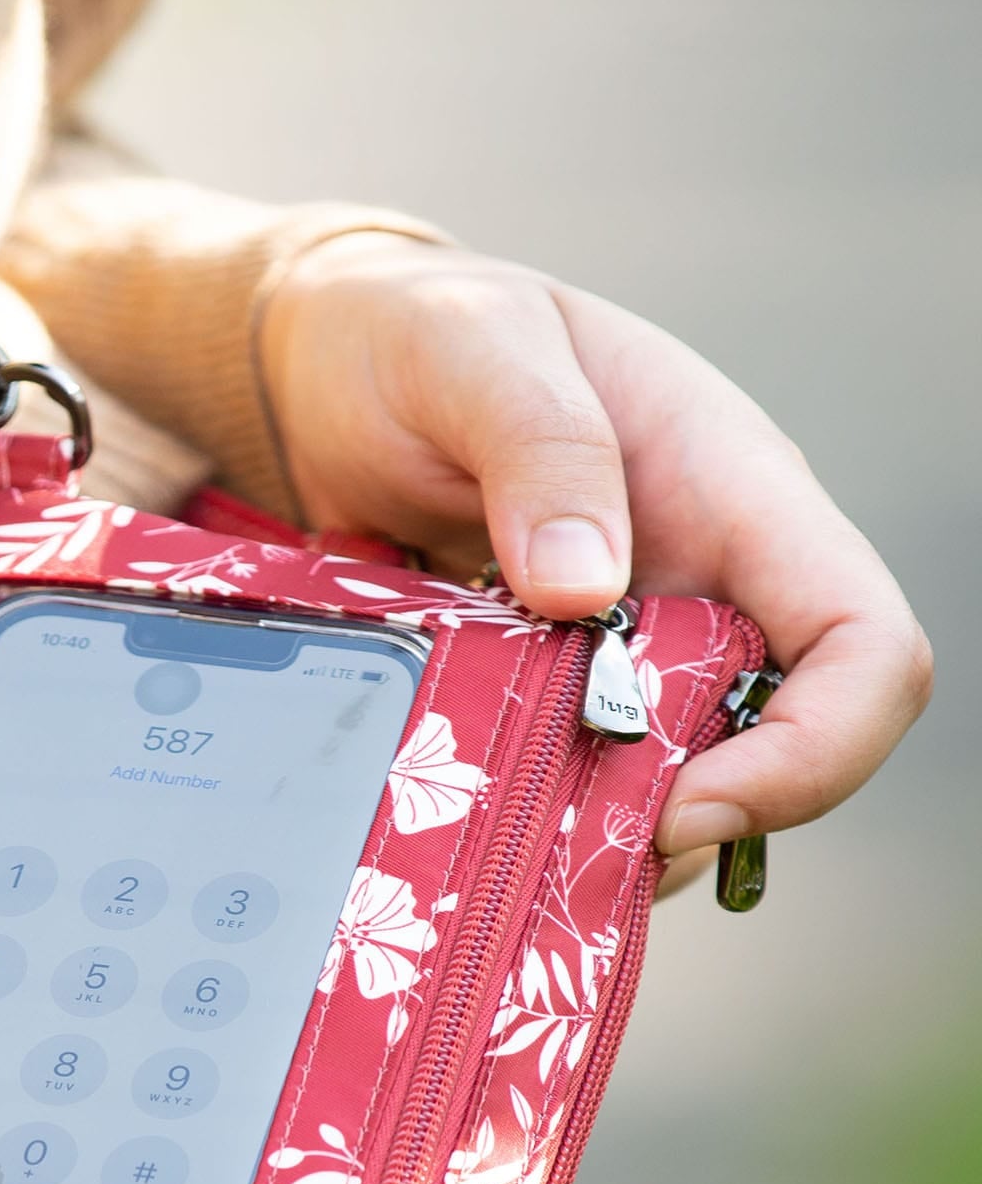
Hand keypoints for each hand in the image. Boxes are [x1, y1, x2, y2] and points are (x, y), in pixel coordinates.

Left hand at [259, 233, 931, 859]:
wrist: (321, 376)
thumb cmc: (409, 336)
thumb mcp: (470, 351)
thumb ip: (538, 445)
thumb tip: (586, 590)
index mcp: (731, 495)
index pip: (862, 643)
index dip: (812, 750)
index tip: (684, 806)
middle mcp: (703, 584)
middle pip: (776, 745)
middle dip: (688, 818)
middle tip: (563, 846)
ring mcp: (628, 643)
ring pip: (673, 783)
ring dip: (605, 833)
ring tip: (499, 840)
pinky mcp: (549, 686)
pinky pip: (578, 779)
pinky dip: (537, 818)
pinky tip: (465, 818)